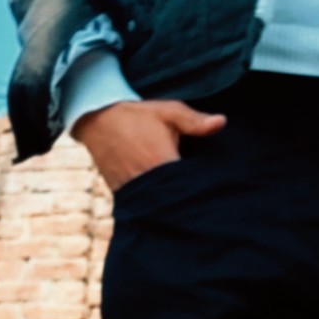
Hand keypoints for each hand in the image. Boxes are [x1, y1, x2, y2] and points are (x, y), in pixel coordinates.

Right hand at [72, 98, 226, 191]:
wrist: (96, 121)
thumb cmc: (136, 116)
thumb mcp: (167, 112)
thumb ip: (194, 121)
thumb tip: (222, 122)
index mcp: (161, 162)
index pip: (190, 186)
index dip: (204, 191)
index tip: (217, 190)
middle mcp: (147, 182)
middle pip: (177, 202)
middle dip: (191, 201)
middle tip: (207, 199)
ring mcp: (133, 191)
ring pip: (160, 206)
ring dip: (173, 203)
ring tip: (187, 200)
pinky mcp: (123, 194)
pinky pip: (145, 204)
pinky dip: (157, 203)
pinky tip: (168, 199)